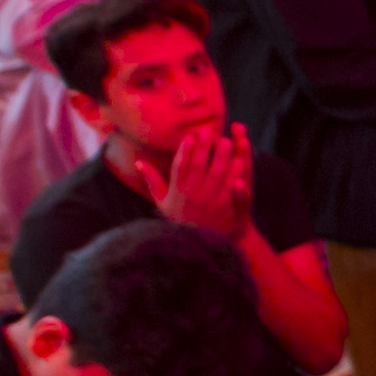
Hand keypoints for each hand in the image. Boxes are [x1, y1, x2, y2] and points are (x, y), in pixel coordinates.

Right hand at [159, 121, 257, 241]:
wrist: (196, 245)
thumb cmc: (179, 220)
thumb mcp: (162, 203)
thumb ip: (152, 181)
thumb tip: (138, 162)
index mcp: (176, 191)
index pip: (179, 166)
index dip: (184, 150)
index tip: (190, 135)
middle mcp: (191, 194)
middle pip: (197, 166)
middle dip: (203, 147)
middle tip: (209, 130)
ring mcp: (207, 201)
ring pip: (215, 174)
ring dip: (220, 156)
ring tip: (226, 141)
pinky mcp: (222, 208)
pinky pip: (228, 187)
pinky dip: (233, 174)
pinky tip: (238, 161)